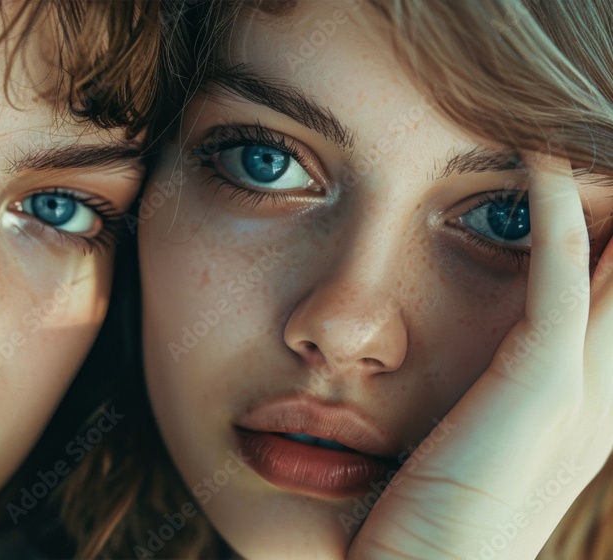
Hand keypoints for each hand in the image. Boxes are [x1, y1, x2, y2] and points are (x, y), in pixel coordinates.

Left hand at [348, 152, 612, 558]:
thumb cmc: (425, 531)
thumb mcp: (464, 451)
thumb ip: (476, 403)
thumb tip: (446, 366)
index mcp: (583, 412)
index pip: (612, 301)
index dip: (609, 242)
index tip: (592, 183)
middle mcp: (603, 399)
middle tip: (600, 139)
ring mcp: (581, 395)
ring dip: (606, 198)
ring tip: (585, 135)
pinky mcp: (543, 391)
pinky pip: (562, 277)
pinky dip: (556, 215)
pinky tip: (538, 161)